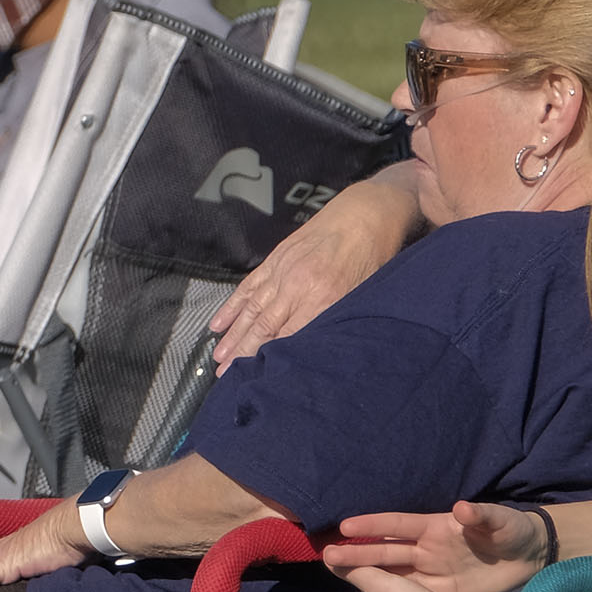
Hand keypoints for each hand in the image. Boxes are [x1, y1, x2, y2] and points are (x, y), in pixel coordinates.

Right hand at [207, 168, 424, 371]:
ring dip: (233, 336)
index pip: (287, 338)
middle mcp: (297, 287)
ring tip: (218, 357)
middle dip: (242, 354)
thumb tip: (314, 350)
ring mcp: (283, 271)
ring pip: (251, 310)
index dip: (267, 360)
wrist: (367, 213)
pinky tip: (218, 323)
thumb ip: (335, 321)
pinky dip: (232, 306)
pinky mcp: (276, 259)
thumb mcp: (363, 295)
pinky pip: (249, 287)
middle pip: (263, 328)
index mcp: (322, 300)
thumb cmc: (373, 256)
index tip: (252, 378)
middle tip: (225, 376)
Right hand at [322, 500, 548, 591]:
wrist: (531, 556)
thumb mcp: (500, 519)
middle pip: (386, 551)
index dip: (373, 526)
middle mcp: (426, 549)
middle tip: (328, 557)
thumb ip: (481, 515)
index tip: (345, 528)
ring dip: (366, 574)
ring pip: (392, 572)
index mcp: (435, 527)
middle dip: (358, 553)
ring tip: (337, 573)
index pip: (397, 525)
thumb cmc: (513, 529)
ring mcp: (431, 571)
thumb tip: (461, 508)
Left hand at [337, 562, 477, 591]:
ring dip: (415, 583)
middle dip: (396, 576)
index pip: (370, 586)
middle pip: (389, 591)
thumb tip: (326, 557)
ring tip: (425, 566)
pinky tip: (438, 585)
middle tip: (410, 557)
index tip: (385, 552)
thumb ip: (354, 570)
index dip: (376, 568)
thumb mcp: (377, 583)